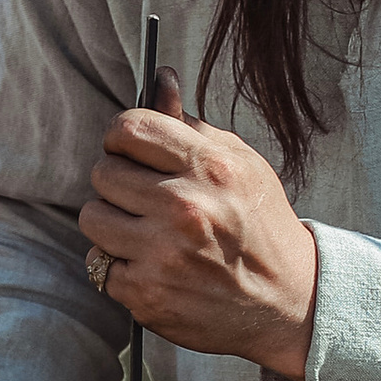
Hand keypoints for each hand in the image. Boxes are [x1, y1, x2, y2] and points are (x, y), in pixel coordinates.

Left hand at [81, 68, 318, 379]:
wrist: (288, 301)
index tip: (130, 153)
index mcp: (209, 167)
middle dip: (118, 183)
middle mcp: (184, 207)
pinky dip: (120, 267)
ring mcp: (163, 254)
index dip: (121, 138)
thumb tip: (160, 78)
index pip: (128, 128)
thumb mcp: (241, 164)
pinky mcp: (147, 294)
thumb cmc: (261, 225)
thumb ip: (192, 125)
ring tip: (145, 232)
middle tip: (145, 199)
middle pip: (103, 172)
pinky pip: (99, 266)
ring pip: (92, 218)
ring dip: (112, 224)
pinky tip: (152, 267)